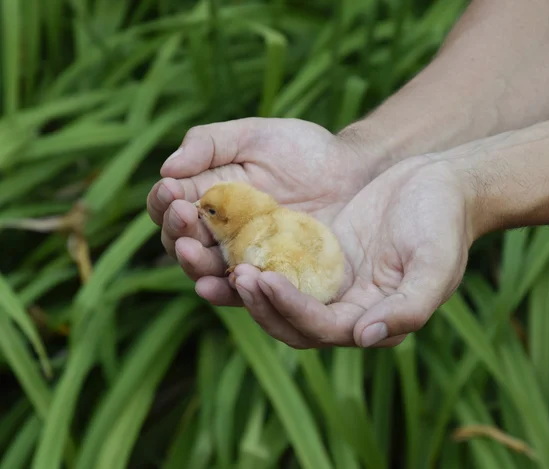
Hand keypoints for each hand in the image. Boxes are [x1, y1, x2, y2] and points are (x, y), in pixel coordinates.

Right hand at [146, 117, 378, 303]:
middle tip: (183, 216)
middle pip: (182, 244)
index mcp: (208, 199)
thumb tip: (167, 169)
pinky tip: (231, 280)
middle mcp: (219, 234)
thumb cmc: (299, 148)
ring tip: (193, 251)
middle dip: (176, 232)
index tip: (171, 190)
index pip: (170, 208)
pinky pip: (249, 291)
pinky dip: (234, 290)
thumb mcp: (251, 136)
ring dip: (195, 265)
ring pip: (207, 272)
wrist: (351, 171)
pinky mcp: (273, 277)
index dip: (164, 202)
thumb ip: (208, 145)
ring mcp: (245, 258)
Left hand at [229, 156, 472, 347]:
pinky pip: (283, 266)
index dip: (292, 310)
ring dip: (254, 289)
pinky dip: (261, 262)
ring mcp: (332, 283)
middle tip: (238, 274)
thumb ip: (409, 307)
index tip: (265, 281)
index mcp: (375, 318)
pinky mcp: (320, 257)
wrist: (438, 185)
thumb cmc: (443, 223)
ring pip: (282, 300)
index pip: (324, 328)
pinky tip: (237, 246)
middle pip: (293, 323)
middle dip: (263, 305)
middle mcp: (349, 308)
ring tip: (231, 264)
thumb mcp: (436, 264)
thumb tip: (365, 338)